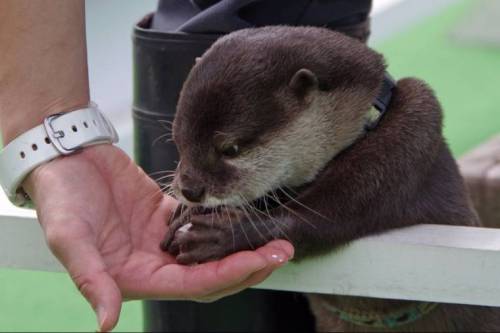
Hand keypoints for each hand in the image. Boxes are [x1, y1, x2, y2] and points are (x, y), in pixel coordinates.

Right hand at [24, 145, 293, 330]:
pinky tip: (245, 216)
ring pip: (211, 250)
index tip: (261, 262)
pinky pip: (202, 222)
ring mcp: (163, 239)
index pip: (193, 284)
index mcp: (136, 277)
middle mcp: (155, 263)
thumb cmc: (60, 200)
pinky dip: (223, 221)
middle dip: (248, 266)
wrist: (64, 159)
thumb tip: (106, 324)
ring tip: (275, 237)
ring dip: (241, 246)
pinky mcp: (166, 214)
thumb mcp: (68, 240)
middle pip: (211, 274)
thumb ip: (91, 280)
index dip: (228, 275)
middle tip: (282, 251)